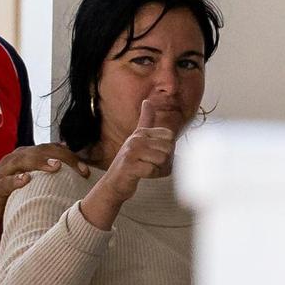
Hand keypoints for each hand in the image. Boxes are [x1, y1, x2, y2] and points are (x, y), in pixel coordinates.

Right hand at [0, 144, 89, 227]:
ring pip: (24, 161)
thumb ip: (44, 173)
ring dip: (40, 162)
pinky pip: (5, 181)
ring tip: (56, 167)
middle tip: (81, 169)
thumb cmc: (5, 193)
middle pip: (42, 151)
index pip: (52, 150)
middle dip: (63, 158)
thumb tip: (69, 169)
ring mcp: (4, 171)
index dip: (71, 157)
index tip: (87, 170)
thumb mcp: (28, 180)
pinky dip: (15, 180)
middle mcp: (16, 159)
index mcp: (26, 156)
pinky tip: (25, 180)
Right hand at [79, 98, 174, 229]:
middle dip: (165, 161)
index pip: (169, 136)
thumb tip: (147, 101)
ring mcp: (132, 152)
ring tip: (147, 170)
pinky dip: (152, 175)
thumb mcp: (137, 139)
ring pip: (163, 159)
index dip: (168, 149)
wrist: (114, 183)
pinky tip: (142, 175)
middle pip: (169, 148)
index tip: (155, 154)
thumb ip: (145, 121)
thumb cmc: (130, 163)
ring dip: (159, 169)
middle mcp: (136, 139)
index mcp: (140, 132)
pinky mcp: (130, 166)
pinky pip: (153, 170)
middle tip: (152, 165)